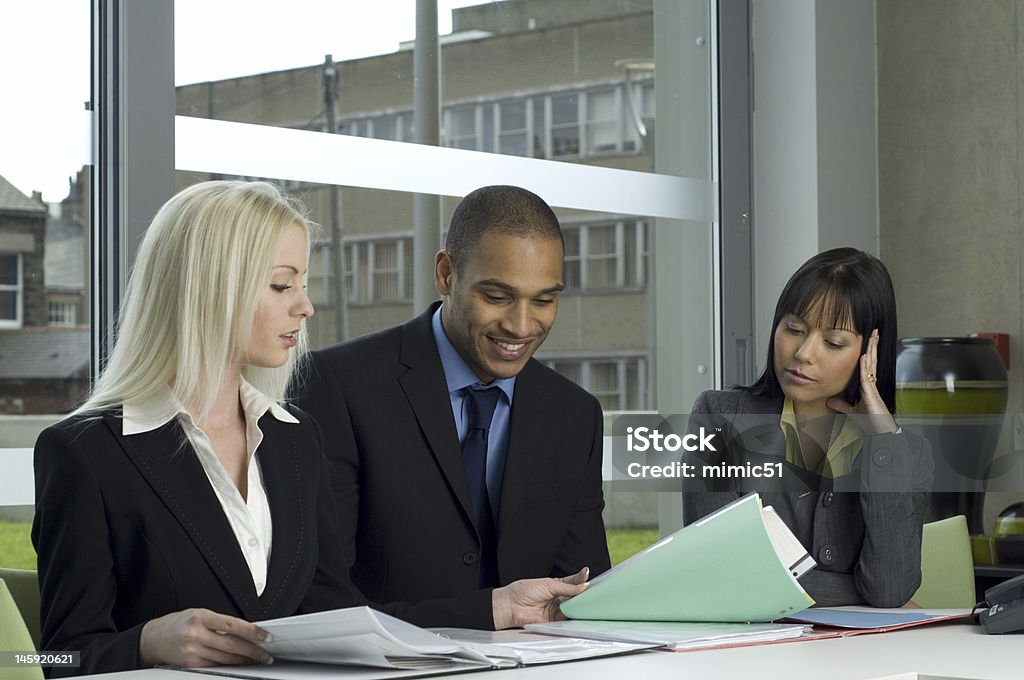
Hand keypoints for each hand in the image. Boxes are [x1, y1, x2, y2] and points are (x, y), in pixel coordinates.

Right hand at [139, 608, 272, 667]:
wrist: (153, 638)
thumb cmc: (178, 623)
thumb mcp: (199, 614)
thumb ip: (219, 622)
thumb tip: (244, 631)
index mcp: (201, 616)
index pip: (232, 625)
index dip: (251, 632)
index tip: (265, 636)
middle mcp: (196, 634)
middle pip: (231, 645)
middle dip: (252, 651)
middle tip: (266, 654)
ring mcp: (192, 650)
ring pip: (224, 658)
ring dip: (243, 660)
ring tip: (256, 660)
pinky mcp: (189, 663)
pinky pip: (214, 665)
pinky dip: (228, 665)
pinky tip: (238, 664)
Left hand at [491, 567, 589, 628]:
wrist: (511, 606)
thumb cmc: (524, 591)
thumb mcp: (548, 584)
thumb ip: (567, 586)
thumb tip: (583, 586)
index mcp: (556, 585)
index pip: (573, 582)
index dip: (582, 581)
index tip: (589, 578)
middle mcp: (558, 598)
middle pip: (575, 597)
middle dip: (583, 595)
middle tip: (592, 593)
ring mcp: (556, 610)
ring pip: (573, 608)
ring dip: (580, 606)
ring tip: (588, 602)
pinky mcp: (554, 621)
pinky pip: (567, 620)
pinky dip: (574, 617)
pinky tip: (579, 613)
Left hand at [826, 328, 897, 433]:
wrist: (880, 432)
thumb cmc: (871, 422)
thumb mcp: (852, 411)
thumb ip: (842, 405)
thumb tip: (830, 400)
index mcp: (868, 385)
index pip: (868, 364)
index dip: (868, 351)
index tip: (868, 340)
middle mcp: (871, 383)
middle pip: (872, 360)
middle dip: (873, 345)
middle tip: (874, 331)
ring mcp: (872, 387)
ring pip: (872, 364)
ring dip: (871, 350)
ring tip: (873, 336)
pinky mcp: (871, 394)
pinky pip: (867, 377)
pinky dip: (865, 366)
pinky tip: (864, 356)